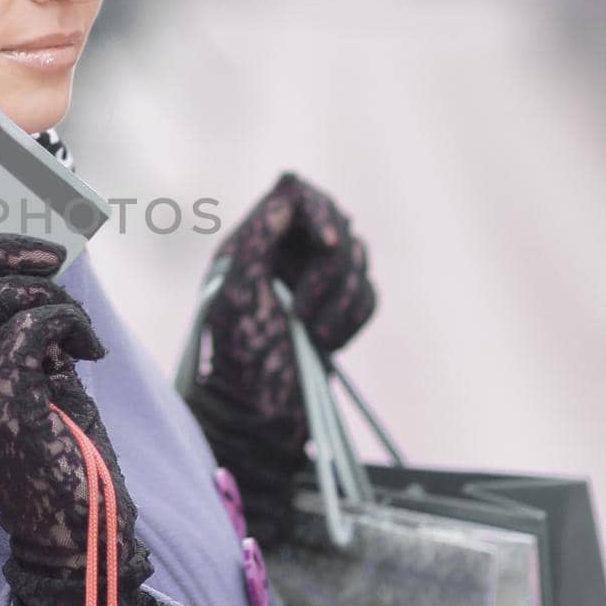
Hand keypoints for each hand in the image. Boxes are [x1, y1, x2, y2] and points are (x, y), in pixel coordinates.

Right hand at [0, 232, 178, 605]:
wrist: (77, 534)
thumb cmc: (63, 457)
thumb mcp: (36, 385)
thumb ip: (27, 335)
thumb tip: (44, 273)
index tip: (12, 234)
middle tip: (51, 253)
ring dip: (42, 292)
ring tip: (76, 323)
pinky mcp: (3, 405)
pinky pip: (32, 329)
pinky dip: (68, 323)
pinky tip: (90, 351)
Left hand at [181, 172, 376, 542]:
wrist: (255, 423)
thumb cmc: (237, 362)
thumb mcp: (238, 292)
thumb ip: (260, 233)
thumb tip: (289, 182)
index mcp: (251, 243)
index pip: (296, 194)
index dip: (321, 212)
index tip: (328, 244)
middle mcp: (281, 257)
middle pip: (336, 223)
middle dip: (331, 270)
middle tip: (302, 314)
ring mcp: (310, 285)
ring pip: (358, 259)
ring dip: (340, 301)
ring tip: (310, 336)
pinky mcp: (335, 314)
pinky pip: (369, 294)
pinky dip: (352, 319)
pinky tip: (325, 345)